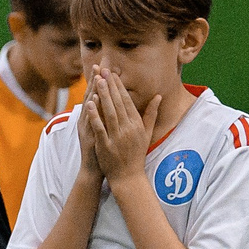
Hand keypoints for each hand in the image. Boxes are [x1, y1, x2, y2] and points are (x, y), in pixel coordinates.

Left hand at [81, 67, 153, 181]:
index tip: (113, 74)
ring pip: (109, 112)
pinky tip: (90, 103)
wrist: (128, 177)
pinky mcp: (106, 145)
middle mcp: (128, 128)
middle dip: (110, 86)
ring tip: (97, 81)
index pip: (127, 101)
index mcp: (136, 124)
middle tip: (104, 70)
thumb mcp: (146, 133)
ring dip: (103, 95)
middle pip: (118, 103)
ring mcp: (117, 137)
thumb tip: (158, 96)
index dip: (119, 86)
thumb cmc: (136, 154)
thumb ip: (151, 114)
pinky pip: (100, 127)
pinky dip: (95, 115)